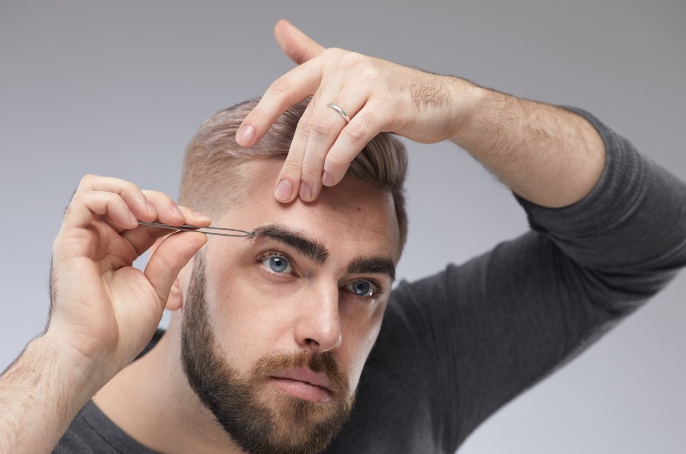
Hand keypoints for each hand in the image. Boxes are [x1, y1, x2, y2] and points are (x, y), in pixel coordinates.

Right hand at [43, 174, 208, 382]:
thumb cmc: (119, 331)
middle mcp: (99, 240)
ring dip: (134, 193)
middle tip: (182, 219)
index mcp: (119, 249)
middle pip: (126, 195)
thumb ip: (173, 258)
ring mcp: (82, 238)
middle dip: (159, 200)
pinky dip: (113, 201)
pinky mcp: (69, 241)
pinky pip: (85, 199)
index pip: (147, 215)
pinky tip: (133, 222)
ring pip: (100, 187)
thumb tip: (197, 232)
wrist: (95, 354)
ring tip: (155, 216)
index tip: (201, 222)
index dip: (175, 212)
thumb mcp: (157, 288)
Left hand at [236, 20, 472, 202]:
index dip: (261, 115)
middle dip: (293, 161)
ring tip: (309, 193)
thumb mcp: (347, 74)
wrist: (441, 102)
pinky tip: (331, 179)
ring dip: (313, 167)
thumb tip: (279, 28)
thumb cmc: (389, 94)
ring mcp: (368, 83)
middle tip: (284, 192)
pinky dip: (338, 161)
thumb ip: (310, 56)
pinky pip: (353, 136)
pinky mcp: (388, 104)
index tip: (243, 141)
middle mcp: (346, 66)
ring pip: (326, 131)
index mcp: (330, 61)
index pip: (285, 88)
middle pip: (307, 121)